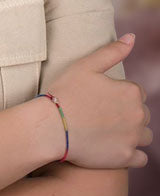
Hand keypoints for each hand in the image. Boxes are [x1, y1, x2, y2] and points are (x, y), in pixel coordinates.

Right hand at [45, 34, 151, 168]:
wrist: (51, 126)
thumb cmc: (65, 92)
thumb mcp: (85, 65)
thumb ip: (112, 51)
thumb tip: (132, 37)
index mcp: (131, 92)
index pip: (134, 92)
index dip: (115, 93)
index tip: (97, 97)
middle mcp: (139, 115)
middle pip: (141, 114)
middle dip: (126, 113)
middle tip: (99, 113)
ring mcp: (133, 139)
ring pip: (144, 135)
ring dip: (132, 133)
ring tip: (106, 130)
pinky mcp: (126, 158)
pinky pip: (140, 157)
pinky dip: (130, 153)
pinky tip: (112, 146)